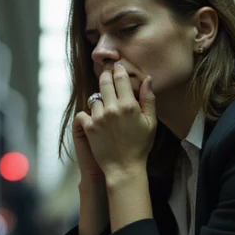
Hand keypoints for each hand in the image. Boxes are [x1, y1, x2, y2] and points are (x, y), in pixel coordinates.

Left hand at [75, 65, 156, 180]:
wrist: (124, 168)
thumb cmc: (140, 146)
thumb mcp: (151, 123)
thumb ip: (149, 99)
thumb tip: (148, 79)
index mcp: (129, 105)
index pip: (121, 79)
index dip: (118, 70)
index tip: (117, 66)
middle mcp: (113, 109)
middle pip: (104, 82)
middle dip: (105, 76)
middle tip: (106, 74)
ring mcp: (99, 118)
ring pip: (94, 98)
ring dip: (98, 99)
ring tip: (103, 104)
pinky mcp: (89, 128)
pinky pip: (83, 113)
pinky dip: (86, 114)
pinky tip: (93, 117)